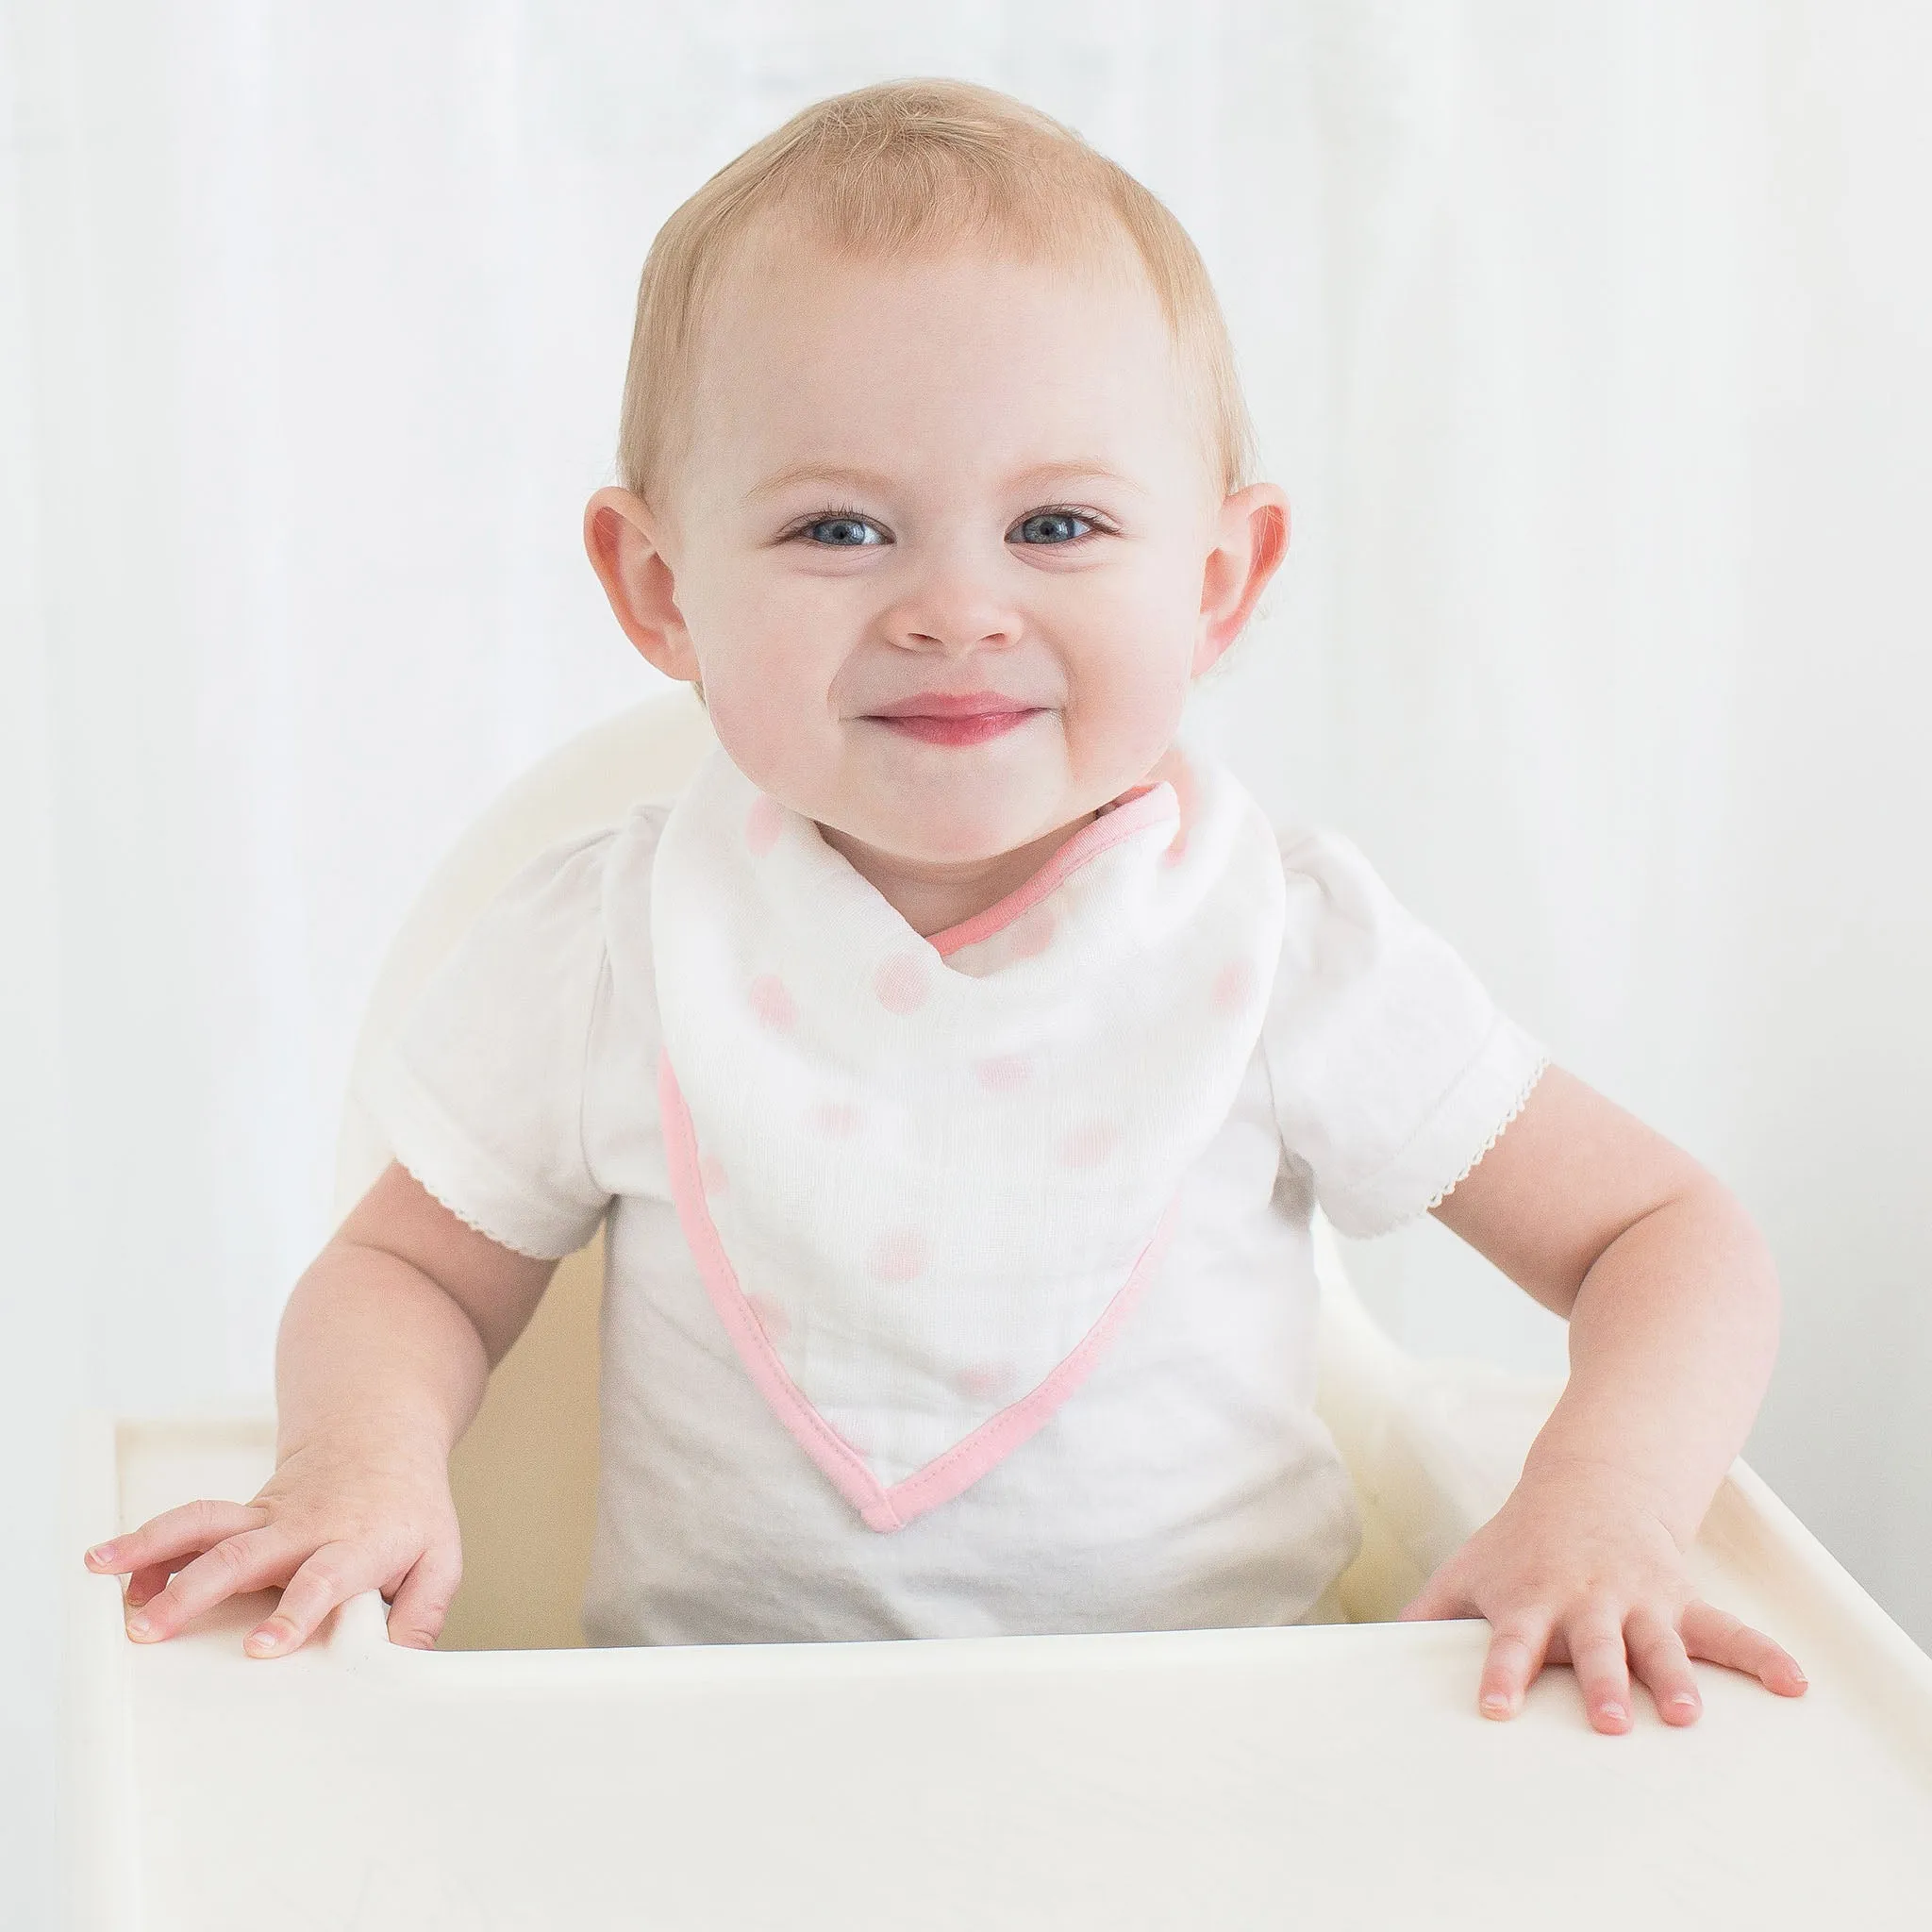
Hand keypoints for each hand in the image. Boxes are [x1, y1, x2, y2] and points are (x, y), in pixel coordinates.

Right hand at [80, 1424, 462, 1656]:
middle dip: (192, 1591)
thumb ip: (422, 1613)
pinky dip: (152, 1545)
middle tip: (149, 1627)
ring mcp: (269, 1518)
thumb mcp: (439, 1556)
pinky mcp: (244, 1515)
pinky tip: (116, 1570)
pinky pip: (194, 1525)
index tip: (261, 1647)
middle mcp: (305, 1528)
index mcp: (359, 1542)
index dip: (295, 1613)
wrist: (380, 1436)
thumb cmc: (409, 1507)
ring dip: (151, 1546)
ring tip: (102, 1568)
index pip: (324, 1578)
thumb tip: (399, 1667)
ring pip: (205, 1525)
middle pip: (244, 1555)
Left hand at [1396, 1458, 1807, 1731]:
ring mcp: (1638, 1602)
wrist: (1592, 1484)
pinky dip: (1762, 1657)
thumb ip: (1428, 1613)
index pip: (1510, 1644)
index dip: (1503, 1674)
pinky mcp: (1679, 1601)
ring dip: (1674, 1679)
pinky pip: (1727, 1631)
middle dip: (1599, 1683)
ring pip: (1660, 1645)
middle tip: (1605, 1721)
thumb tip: (1366, 1652)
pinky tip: (1795, 1684)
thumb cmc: (1521, 1542)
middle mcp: (1587, 1604)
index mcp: (1532, 1602)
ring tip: (1686, 1717)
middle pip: (1593, 1649)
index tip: (1497, 1708)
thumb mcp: (1471, 1569)